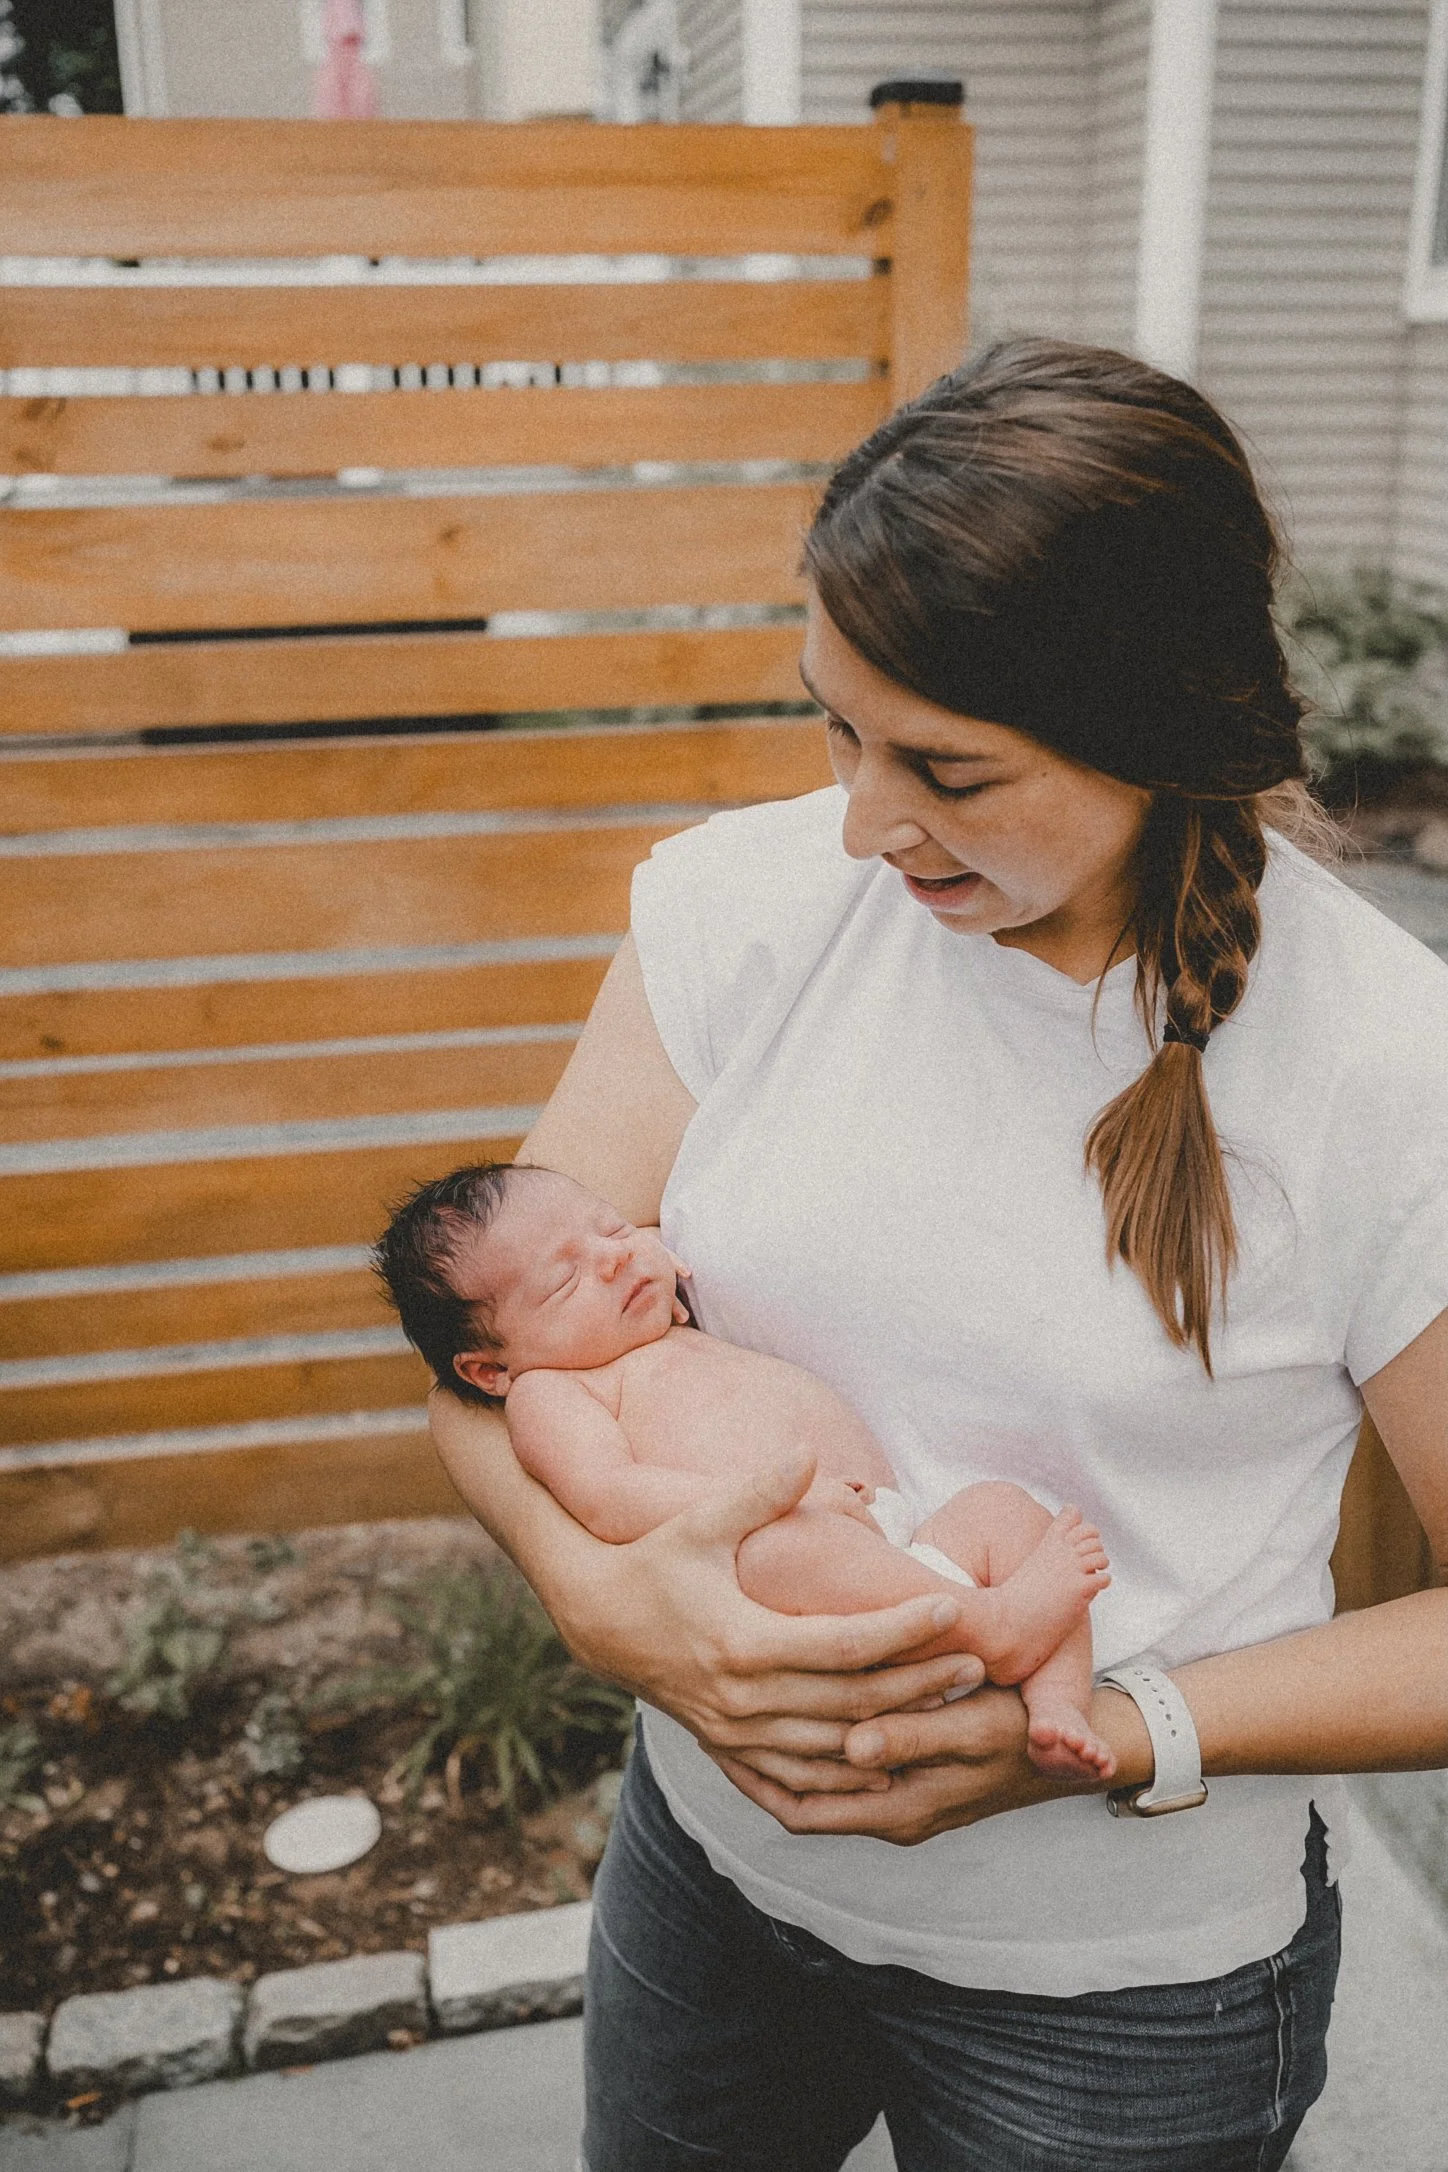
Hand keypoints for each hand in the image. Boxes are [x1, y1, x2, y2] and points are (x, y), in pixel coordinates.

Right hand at [545, 1446, 985, 1791]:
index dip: (900, 1629)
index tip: (950, 1609)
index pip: (842, 1644)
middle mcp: (743, 1699)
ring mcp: (736, 1734)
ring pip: (833, 1751)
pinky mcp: (729, 1751)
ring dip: (896, 1734)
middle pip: (851, 1703)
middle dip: (919, 1684)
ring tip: (953, 1712)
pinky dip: (845, 1782)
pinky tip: (888, 1768)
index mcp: (742, 1643)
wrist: (599, 1620)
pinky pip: (796, 1783)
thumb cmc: (657, 1560)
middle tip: (979, 1663)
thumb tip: (806, 1451)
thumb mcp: (701, 1521)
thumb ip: (758, 1493)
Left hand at [716, 1688, 1085, 1843]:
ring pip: (815, 1789)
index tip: (709, 1725)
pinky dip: (810, 1750)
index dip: (749, 1771)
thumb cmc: (1025, 1730)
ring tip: (728, 1709)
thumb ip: (914, 1735)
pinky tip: (789, 1709)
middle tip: (701, 1713)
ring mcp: (898, 1802)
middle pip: (795, 1800)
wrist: (1074, 1751)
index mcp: (898, 1808)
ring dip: (775, 1755)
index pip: (798, 1804)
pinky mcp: (908, 1782)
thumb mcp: (974, 1727)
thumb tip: (850, 1746)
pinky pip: (840, 1775)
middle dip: (748, 1762)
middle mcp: (890, 1814)